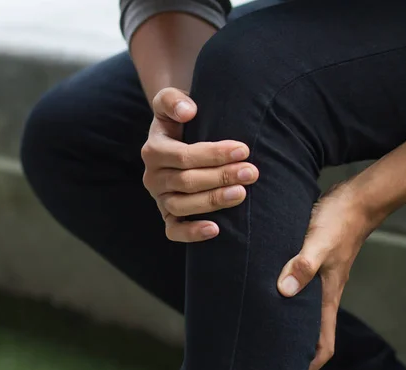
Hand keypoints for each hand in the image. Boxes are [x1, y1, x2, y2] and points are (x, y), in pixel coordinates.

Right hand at [142, 87, 259, 242]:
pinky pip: (174, 231)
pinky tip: (216, 230)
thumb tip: (187, 111)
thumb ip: (173, 100)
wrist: (182, 138)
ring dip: (214, 201)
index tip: (243, 149)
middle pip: (187, 182)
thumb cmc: (184, 120)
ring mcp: (160, 199)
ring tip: (242, 194)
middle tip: (252, 172)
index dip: (214, 154)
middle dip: (222, 177)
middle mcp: (153, 177)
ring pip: (183, 206)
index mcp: (153, 150)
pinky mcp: (168, 217)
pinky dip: (192, 233)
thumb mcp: (173, 102)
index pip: (184, 156)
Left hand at [277, 183, 378, 369]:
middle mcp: (324, 291)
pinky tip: (266, 287)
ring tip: (260, 327)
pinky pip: (298, 286)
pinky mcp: (312, 262)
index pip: (323, 343)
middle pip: (311, 331)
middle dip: (293, 348)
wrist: (357, 199)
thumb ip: (302, 265)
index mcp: (328, 295)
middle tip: (264, 356)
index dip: (310, 365)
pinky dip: (285, 293)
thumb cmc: (341, 221)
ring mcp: (320, 277)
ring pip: (302, 309)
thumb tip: (283, 291)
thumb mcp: (318, 243)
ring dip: (286, 320)